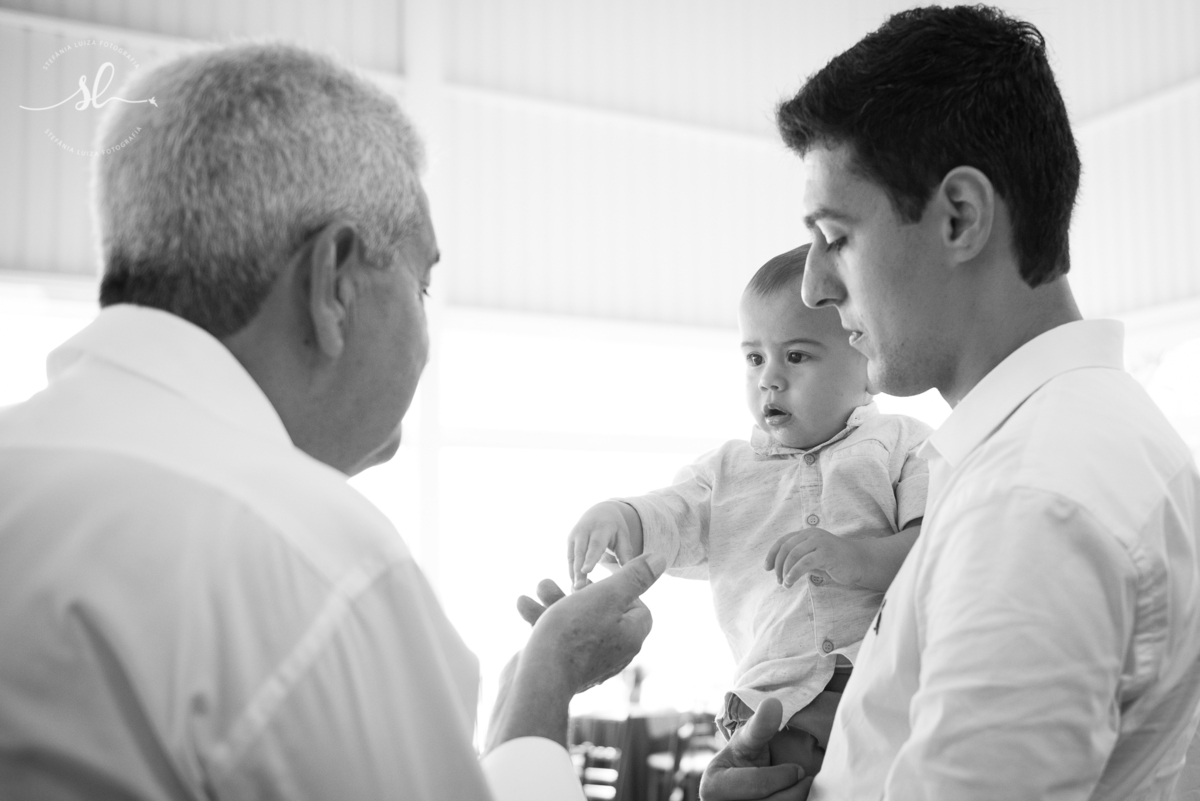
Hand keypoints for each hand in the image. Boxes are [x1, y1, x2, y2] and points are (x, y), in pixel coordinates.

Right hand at [522, 553, 664, 692]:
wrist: (538, 678)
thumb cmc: (574, 632)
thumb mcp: (607, 594)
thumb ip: (634, 576)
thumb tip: (660, 559)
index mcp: (632, 636)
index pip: (638, 607)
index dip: (620, 589)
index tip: (599, 581)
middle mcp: (615, 652)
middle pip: (602, 611)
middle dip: (577, 591)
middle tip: (567, 581)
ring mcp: (589, 663)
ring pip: (576, 622)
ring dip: (554, 601)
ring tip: (538, 587)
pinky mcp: (565, 668)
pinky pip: (559, 638)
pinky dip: (542, 621)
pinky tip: (524, 605)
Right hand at [567, 501, 637, 589]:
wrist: (600, 512)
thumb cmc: (615, 529)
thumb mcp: (623, 537)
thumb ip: (625, 555)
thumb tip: (630, 577)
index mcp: (602, 527)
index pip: (596, 544)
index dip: (590, 558)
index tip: (586, 571)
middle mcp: (585, 529)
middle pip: (581, 552)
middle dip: (578, 571)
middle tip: (578, 589)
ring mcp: (575, 535)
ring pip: (573, 557)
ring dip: (573, 574)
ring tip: (576, 592)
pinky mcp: (569, 541)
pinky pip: (569, 559)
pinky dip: (571, 572)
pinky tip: (575, 586)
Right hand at [700, 697, 811, 799]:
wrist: (742, 779)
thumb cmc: (744, 756)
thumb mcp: (748, 740)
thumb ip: (760, 725)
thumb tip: (774, 703)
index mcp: (713, 787)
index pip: (757, 785)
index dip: (784, 776)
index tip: (798, 769)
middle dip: (793, 791)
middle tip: (806, 779)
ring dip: (795, 799)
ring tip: (803, 788)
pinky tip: (795, 795)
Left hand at [765, 527, 865, 587]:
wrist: (859, 562)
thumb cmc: (835, 562)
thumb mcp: (813, 558)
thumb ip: (798, 559)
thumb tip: (778, 567)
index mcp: (807, 533)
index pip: (783, 540)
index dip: (772, 554)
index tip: (766, 568)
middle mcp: (812, 534)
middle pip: (786, 547)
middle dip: (778, 565)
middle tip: (778, 580)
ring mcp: (819, 542)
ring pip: (793, 554)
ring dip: (785, 571)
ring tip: (785, 584)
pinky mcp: (826, 553)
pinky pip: (804, 563)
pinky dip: (793, 573)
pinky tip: (790, 582)